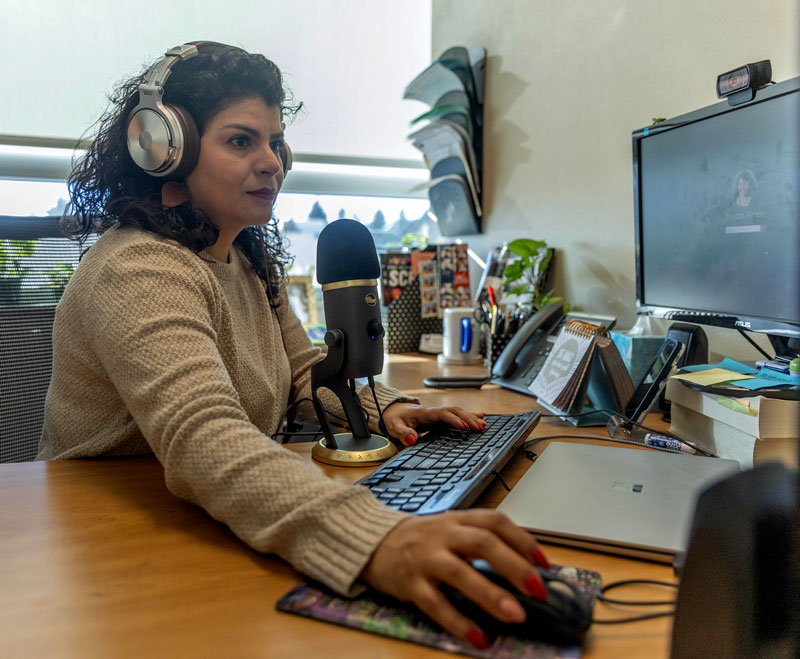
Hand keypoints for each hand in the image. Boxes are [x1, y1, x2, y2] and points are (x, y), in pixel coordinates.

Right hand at [361, 510, 550, 648]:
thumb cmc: (422, 540)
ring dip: (490, 594)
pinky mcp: (410, 583)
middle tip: (538, 590)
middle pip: (482, 542)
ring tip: (516, 615)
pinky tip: (478, 638)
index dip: (522, 540)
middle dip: (514, 566)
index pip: (494, 521)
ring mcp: (425, 558)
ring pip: (459, 573)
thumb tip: (525, 566)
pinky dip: (458, 621)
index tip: (544, 563)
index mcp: (457, 519)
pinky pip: (435, 604)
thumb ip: (480, 541)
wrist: (373, 543)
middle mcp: (443, 534)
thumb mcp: (451, 530)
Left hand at [381, 402, 485, 445]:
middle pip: (454, 411)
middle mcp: (434, 411)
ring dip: (471, 418)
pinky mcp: (441, 418)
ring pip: (458, 412)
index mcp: (425, 413)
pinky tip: (481, 418)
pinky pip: (457, 415)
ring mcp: (439, 414)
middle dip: (468, 419)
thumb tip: (412, 439)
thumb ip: (403, 433)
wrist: (394, 411)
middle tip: (479, 428)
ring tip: (484, 425)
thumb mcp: (395, 427)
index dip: (453, 419)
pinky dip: (470, 416)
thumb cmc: (395, 419)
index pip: (442, 414)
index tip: (463, 426)